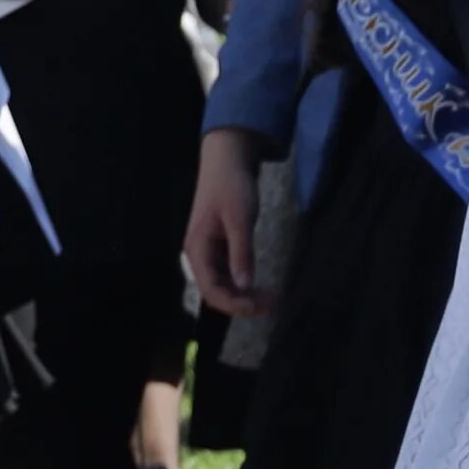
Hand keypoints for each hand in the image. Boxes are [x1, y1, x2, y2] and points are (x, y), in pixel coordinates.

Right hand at [185, 129, 267, 316]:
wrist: (228, 160)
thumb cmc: (232, 186)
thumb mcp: (240, 219)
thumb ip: (242, 253)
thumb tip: (244, 286)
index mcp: (197, 249)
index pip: (211, 289)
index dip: (233, 304)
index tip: (258, 309)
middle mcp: (200, 254)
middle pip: (216, 290)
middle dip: (241, 303)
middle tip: (271, 306)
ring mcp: (210, 251)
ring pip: (224, 283)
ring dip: (244, 295)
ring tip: (270, 299)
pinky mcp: (221, 245)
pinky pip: (229, 272)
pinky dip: (244, 282)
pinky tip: (260, 285)